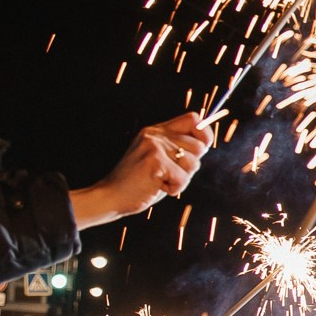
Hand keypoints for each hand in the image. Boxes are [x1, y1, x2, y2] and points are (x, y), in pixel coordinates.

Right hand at [71, 114, 212, 227]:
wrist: (111, 196)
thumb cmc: (138, 182)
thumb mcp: (158, 158)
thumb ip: (178, 149)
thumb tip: (205, 144)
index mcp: (156, 131)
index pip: (193, 119)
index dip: (204, 134)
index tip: (202, 148)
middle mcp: (155, 135)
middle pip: (198, 146)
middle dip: (190, 166)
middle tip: (169, 174)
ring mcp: (154, 147)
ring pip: (192, 164)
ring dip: (182, 179)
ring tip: (161, 181)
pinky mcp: (155, 162)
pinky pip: (183, 179)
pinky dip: (175, 189)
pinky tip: (158, 187)